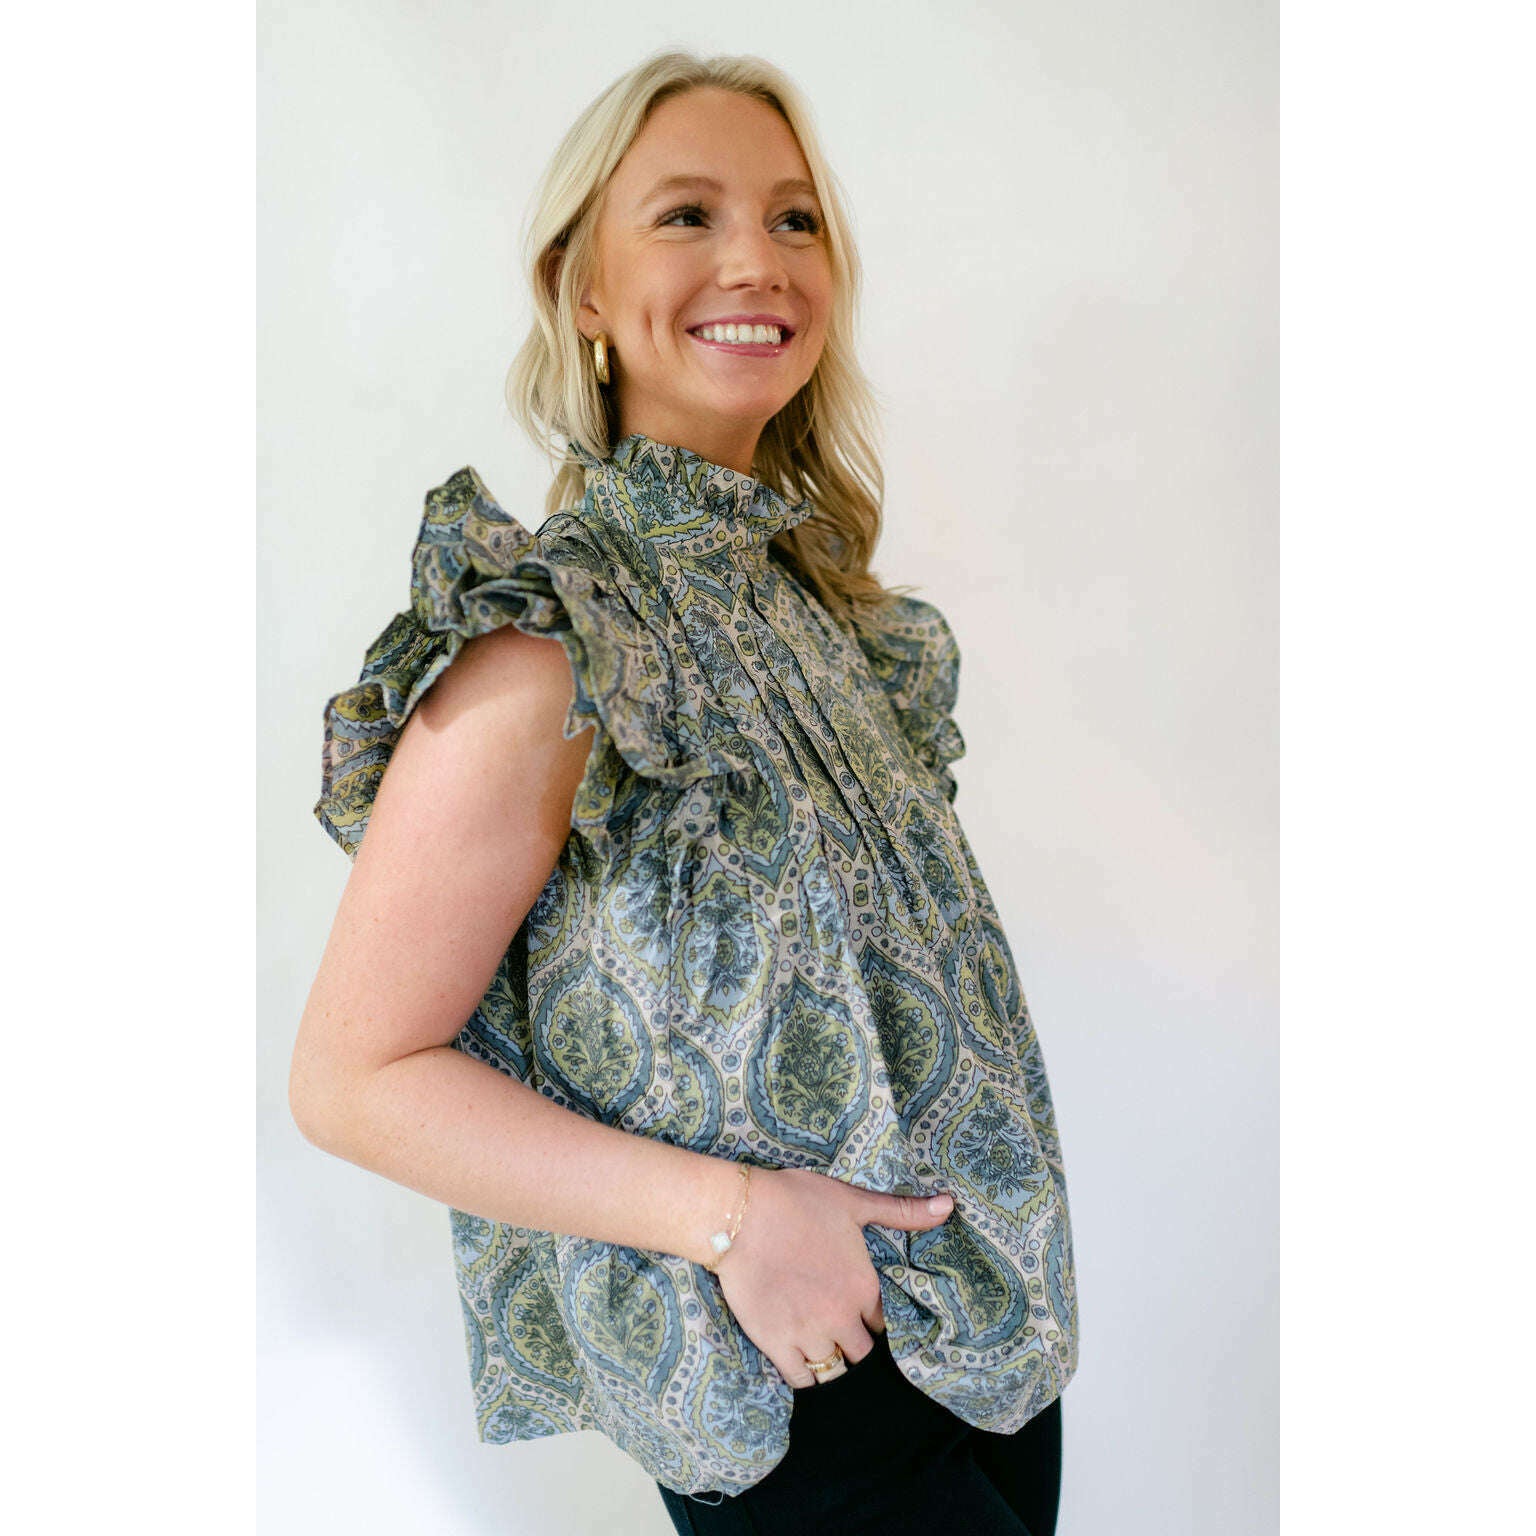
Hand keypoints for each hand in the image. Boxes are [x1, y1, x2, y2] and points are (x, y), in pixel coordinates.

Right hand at [713, 1166, 954, 1389]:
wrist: (740, 1215)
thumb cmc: (796, 1202)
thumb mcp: (853, 1201)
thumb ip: (902, 1212)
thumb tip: (950, 1205)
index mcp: (864, 1287)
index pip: (882, 1322)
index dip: (869, 1316)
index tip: (856, 1308)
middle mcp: (842, 1317)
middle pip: (861, 1352)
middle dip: (852, 1341)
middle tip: (834, 1325)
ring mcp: (809, 1334)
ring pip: (834, 1370)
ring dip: (829, 1358)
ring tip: (816, 1341)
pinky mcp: (776, 1344)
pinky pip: (801, 1379)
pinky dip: (803, 1373)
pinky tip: (797, 1356)